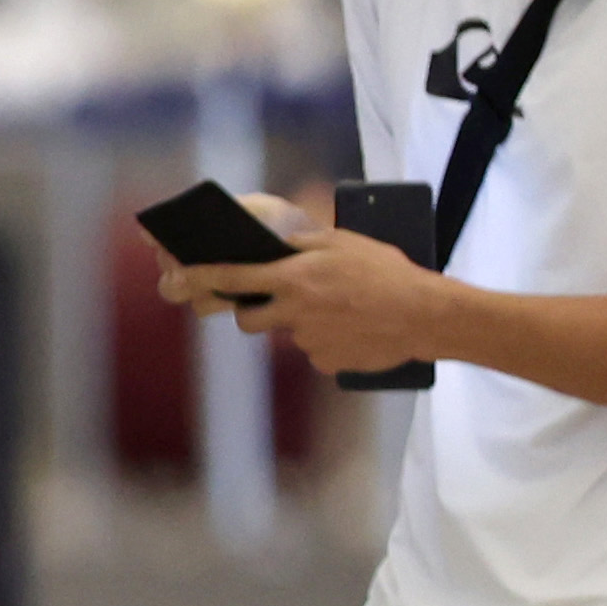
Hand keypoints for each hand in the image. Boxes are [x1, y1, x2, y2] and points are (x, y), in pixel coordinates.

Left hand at [159, 214, 454, 375]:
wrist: (425, 316)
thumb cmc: (387, 273)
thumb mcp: (344, 243)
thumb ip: (303, 245)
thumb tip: (275, 247)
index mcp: (294, 278)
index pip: (234, 277)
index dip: (202, 276)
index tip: (181, 275)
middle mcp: (294, 312)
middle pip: (248, 319)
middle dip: (254, 310)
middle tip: (282, 299)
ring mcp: (308, 341)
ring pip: (287, 333)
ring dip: (302, 322)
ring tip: (341, 309)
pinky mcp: (326, 362)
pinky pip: (315, 351)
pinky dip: (327, 340)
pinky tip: (353, 328)